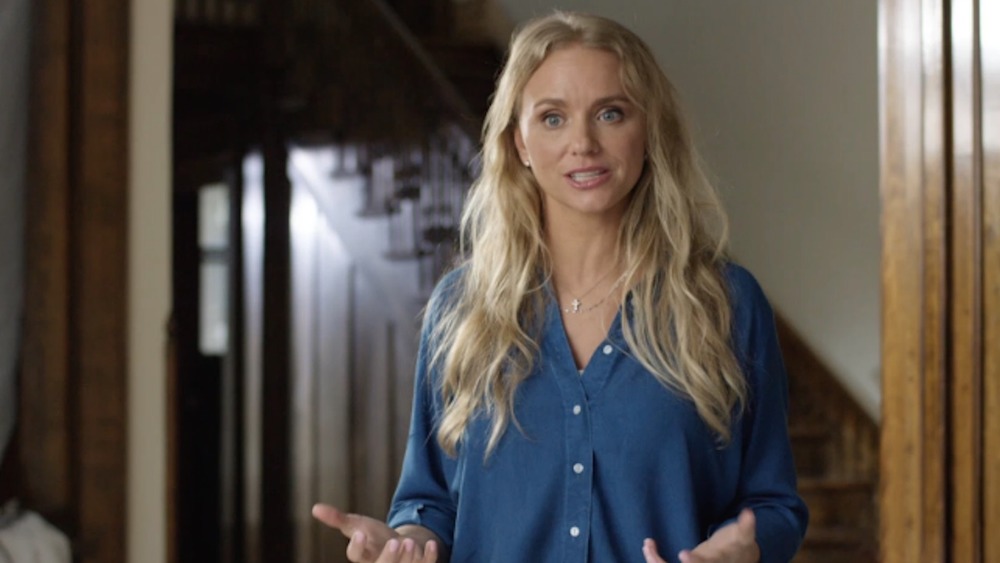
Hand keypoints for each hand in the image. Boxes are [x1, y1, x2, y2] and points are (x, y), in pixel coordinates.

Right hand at [312, 503, 439, 562]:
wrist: (399, 545)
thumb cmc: (374, 537)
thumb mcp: (358, 525)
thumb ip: (338, 519)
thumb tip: (315, 508)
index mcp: (364, 556)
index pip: (356, 556)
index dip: (357, 547)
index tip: (361, 534)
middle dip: (389, 557)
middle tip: (395, 542)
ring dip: (408, 558)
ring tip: (410, 542)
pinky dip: (429, 557)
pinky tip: (432, 545)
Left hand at [642, 509, 759, 562]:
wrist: (737, 559)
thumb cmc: (737, 544)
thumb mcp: (743, 536)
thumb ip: (746, 527)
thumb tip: (749, 512)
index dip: (693, 562)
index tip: (682, 553)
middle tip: (651, 552)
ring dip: (656, 561)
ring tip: (647, 544)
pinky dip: (655, 559)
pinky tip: (648, 546)